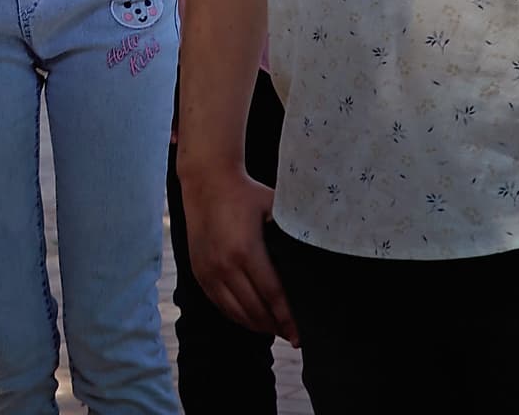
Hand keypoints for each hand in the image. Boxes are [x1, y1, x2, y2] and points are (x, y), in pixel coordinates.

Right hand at [180, 166, 297, 344]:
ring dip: (257, 325)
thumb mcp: (274, 206)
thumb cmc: (245, 193)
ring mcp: (209, 270)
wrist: (206, 181)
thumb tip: (320, 248)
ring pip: (236, 312)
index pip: (273, 295)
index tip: (300, 333)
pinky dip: (237, 316)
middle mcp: (225, 265)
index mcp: (246, 250)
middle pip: (255, 310)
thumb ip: (293, 230)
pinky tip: (251, 318)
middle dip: (276, 327)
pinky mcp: (199, 272)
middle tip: (293, 336)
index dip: (287, 318)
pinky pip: (220, 304)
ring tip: (275, 330)